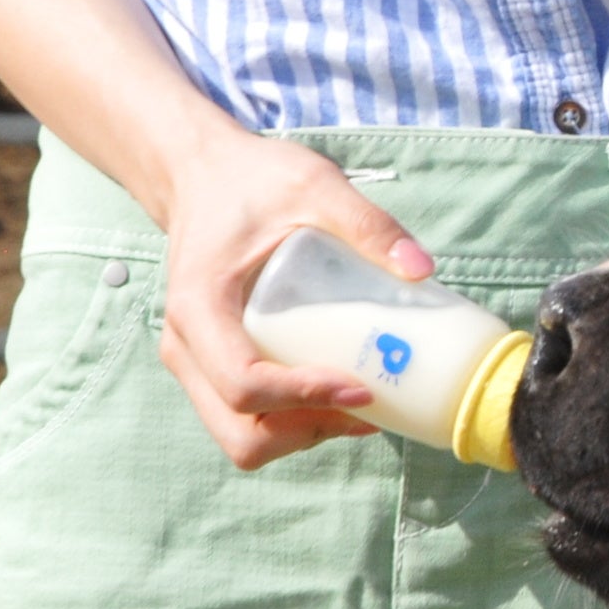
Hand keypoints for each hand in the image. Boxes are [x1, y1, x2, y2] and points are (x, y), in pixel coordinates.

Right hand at [151, 124, 434, 470]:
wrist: (203, 175)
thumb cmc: (254, 180)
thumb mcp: (314, 186)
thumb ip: (367, 223)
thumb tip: (423, 270)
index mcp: (199, 309)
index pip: (244, 384)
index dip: (304, 398)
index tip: (363, 387)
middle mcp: (185, 347)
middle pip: (240, 431)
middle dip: (308, 429)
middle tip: (369, 400)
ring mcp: (194, 362)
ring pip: (241, 434)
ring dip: (302, 431)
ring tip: (360, 396)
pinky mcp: (210, 364)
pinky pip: (245, 415)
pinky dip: (290, 419)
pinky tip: (337, 390)